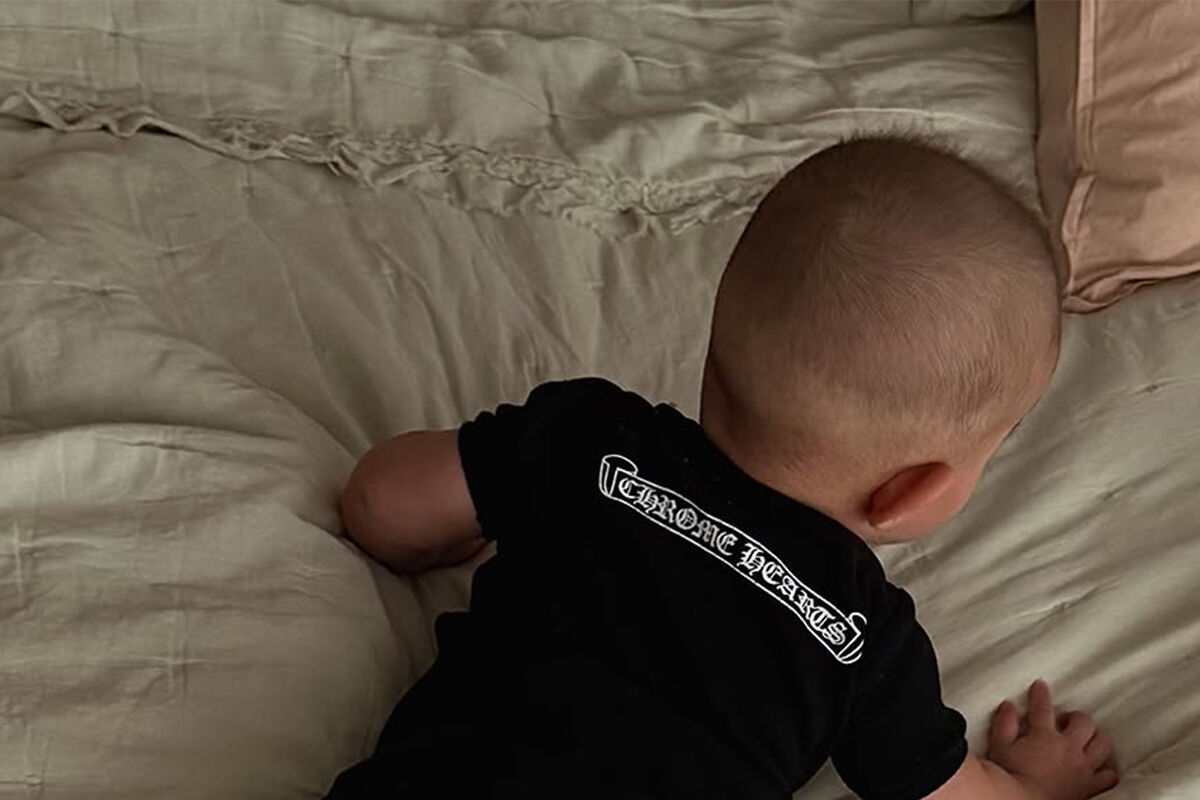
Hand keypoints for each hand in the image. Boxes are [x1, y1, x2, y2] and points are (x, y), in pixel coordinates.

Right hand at [987, 680, 1117, 799]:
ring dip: (1095, 738)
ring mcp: (1082, 768)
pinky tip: (1099, 767)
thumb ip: (1004, 724)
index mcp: (1044, 736)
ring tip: (1085, 739)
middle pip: (1084, 722)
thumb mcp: (999, 746)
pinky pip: (1108, 776)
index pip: (1043, 707)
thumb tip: (1009, 706)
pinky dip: (1106, 770)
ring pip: (1102, 745)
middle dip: (1076, 717)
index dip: (1041, 694)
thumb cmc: (1009, 776)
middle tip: (1064, 721)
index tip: (1040, 686)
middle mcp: (1068, 749)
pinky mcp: (1089, 787)